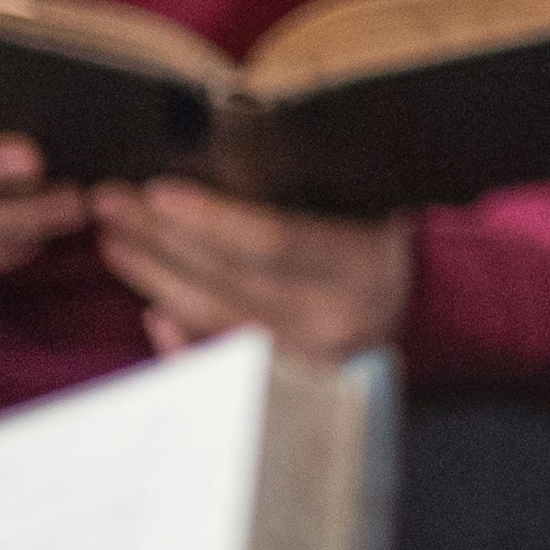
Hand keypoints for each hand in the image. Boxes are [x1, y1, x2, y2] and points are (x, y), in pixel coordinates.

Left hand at [91, 178, 413, 360]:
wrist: (437, 295)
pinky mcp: (297, 384)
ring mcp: (316, 358)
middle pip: (231, 281)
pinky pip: (224, 366)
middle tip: (111, 205)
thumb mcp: (366, 196)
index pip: (271, 241)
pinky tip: (153, 309)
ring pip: (218, 319)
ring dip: (157, 278)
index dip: (210, 217)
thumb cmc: (386, 227)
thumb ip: (304, 187)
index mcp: (362, 261)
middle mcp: (340, 318)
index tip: (157, 192)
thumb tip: (226, 165)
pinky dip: (183, 340)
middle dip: (161, 241)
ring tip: (116, 241)